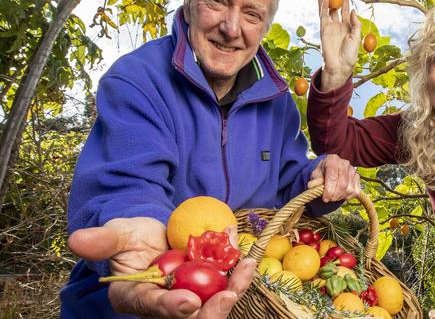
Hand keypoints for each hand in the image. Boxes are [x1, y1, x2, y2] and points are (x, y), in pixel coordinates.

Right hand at [68, 219, 255, 317]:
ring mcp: (190, 295)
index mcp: (137, 297)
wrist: (150, 233)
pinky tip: (248, 258)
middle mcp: (165, 303)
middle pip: (190, 317)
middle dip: (211, 312)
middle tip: (228, 296)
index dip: (170, 307)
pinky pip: (226, 282)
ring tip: (246, 268)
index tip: (187, 303)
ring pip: (213, 303)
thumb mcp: (116, 234)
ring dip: (233, 289)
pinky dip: (238, 272)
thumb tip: (77, 239)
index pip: (153, 307)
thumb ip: (102, 240)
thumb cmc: (129, 237)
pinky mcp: (207, 284)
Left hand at [308, 154, 359, 201]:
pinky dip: (348, 196)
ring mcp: (353, 170)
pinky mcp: (358, 177)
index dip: (329, 190)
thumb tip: (312, 186)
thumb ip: (314, 180)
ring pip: (349, 189)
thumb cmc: (322, 171)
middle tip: (329, 199)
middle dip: (334, 195)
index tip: (325, 198)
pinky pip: (355, 191)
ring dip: (340, 196)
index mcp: (332, 160)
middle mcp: (344, 163)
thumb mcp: (315, 174)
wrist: (330, 168)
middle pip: (342, 185)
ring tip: (334, 196)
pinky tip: (341, 194)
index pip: (333, 177)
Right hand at [318, 0, 360, 91]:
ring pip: (326, 10)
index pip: (345, 11)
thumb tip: (352, 11)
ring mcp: (330, 27)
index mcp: (347, 27)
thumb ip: (355, 24)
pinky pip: (323, 16)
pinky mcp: (324, 30)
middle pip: (335, 8)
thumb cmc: (350, 54)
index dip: (346, 1)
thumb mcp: (357, 37)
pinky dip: (323, 7)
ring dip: (325, 0)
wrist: (340, 66)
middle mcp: (338, 26)